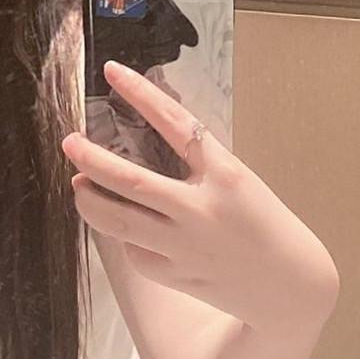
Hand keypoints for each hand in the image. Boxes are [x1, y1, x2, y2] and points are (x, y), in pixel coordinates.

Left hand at [62, 60, 338, 334]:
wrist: (289, 286)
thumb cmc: (261, 223)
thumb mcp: (237, 181)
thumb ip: (196, 163)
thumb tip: (140, 142)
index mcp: (224, 175)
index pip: (175, 123)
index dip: (141, 94)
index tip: (112, 73)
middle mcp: (201, 209)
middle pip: (131, 182)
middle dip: (91, 160)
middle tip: (70, 143)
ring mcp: (184, 246)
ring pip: (118, 221)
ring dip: (89, 200)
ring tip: (79, 184)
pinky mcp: (173, 275)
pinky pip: (133, 250)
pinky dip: (123, 235)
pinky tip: (125, 227)